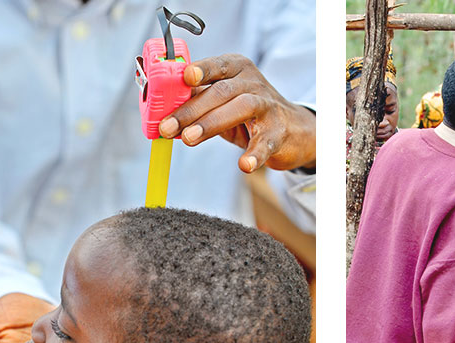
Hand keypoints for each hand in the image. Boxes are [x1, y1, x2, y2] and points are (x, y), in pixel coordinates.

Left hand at [158, 54, 315, 172]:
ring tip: (189, 139)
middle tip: (168, 126)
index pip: (216, 66)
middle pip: (221, 91)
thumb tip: (162, 112)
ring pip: (240, 108)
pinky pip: (265, 142)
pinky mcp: (279, 132)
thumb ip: (198, 101)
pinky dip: (255, 154)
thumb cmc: (249, 114)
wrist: (292, 130)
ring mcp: (268, 106)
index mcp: (237, 69)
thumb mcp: (223, 102)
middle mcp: (253, 83)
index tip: (185, 78)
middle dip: (191, 109)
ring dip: (211, 123)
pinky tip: (244, 165)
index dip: (200, 70)